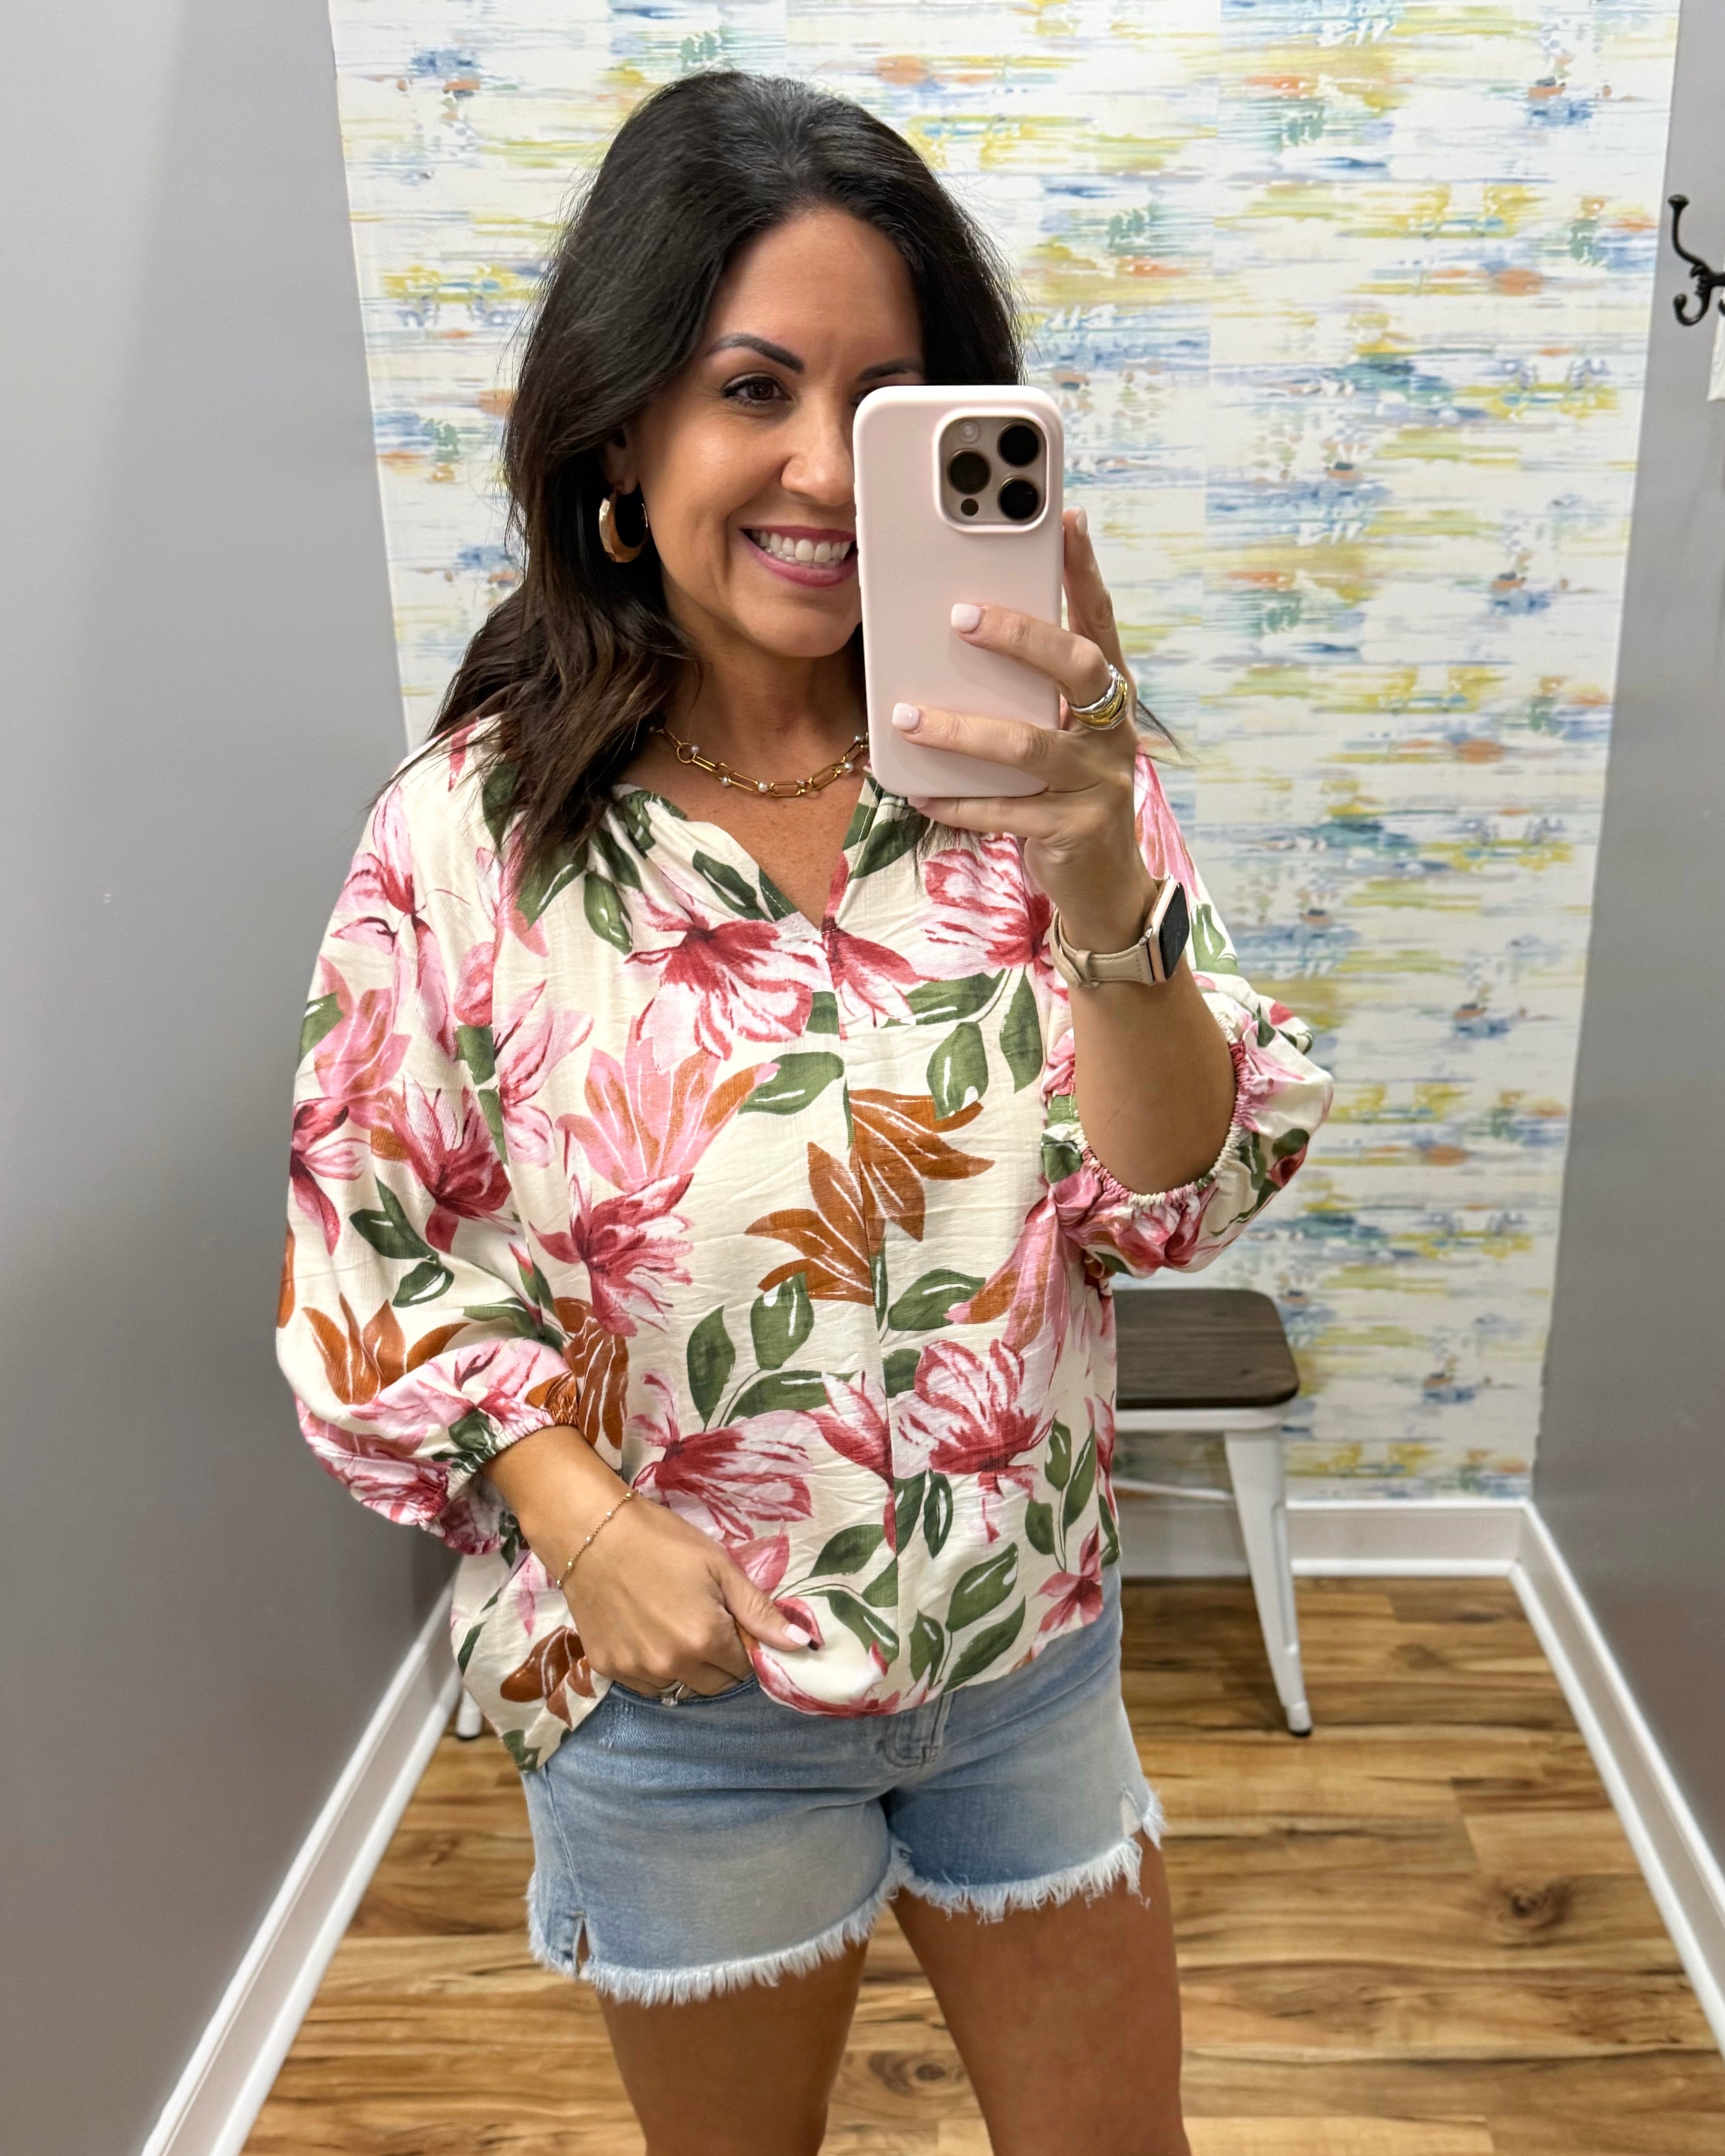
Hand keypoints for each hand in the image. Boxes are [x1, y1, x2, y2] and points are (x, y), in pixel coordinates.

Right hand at [565, 1493, 812, 1697]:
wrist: (592, 1532)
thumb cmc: (662, 1540)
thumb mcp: (719, 1566)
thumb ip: (760, 1611)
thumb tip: (804, 1644)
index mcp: (705, 1638)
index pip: (743, 1667)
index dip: (742, 1644)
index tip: (731, 1621)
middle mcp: (672, 1664)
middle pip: (714, 1685)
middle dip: (719, 1660)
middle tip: (705, 1622)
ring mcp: (636, 1670)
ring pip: (679, 1688)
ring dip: (686, 1667)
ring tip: (673, 1625)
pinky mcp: (607, 1668)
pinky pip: (645, 1685)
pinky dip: (654, 1669)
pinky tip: (647, 1634)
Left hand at [895, 508, 1156, 953]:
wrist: (1103, 887)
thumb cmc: (1066, 794)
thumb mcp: (1055, 734)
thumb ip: (1028, 692)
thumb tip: (958, 633)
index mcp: (1109, 698)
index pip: (1102, 621)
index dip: (1087, 572)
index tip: (1069, 519)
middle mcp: (1113, 731)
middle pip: (1079, 667)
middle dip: (1023, 637)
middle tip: (962, 617)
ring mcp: (1099, 781)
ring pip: (1030, 744)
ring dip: (964, 729)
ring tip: (908, 717)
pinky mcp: (1074, 829)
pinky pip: (1007, 811)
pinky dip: (959, 801)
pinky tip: (919, 791)